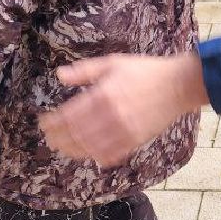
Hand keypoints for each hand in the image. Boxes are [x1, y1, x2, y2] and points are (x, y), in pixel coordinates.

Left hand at [40, 51, 208, 165]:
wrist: (177, 85)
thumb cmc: (145, 71)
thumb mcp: (113, 63)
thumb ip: (85, 71)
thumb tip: (60, 75)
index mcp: (102, 96)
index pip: (67, 116)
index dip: (52, 123)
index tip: (43, 122)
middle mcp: (110, 116)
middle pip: (74, 135)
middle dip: (57, 138)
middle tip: (48, 138)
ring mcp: (123, 131)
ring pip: (89, 148)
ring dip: (72, 150)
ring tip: (63, 147)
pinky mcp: (134, 141)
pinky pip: (109, 155)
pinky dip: (95, 156)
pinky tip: (88, 153)